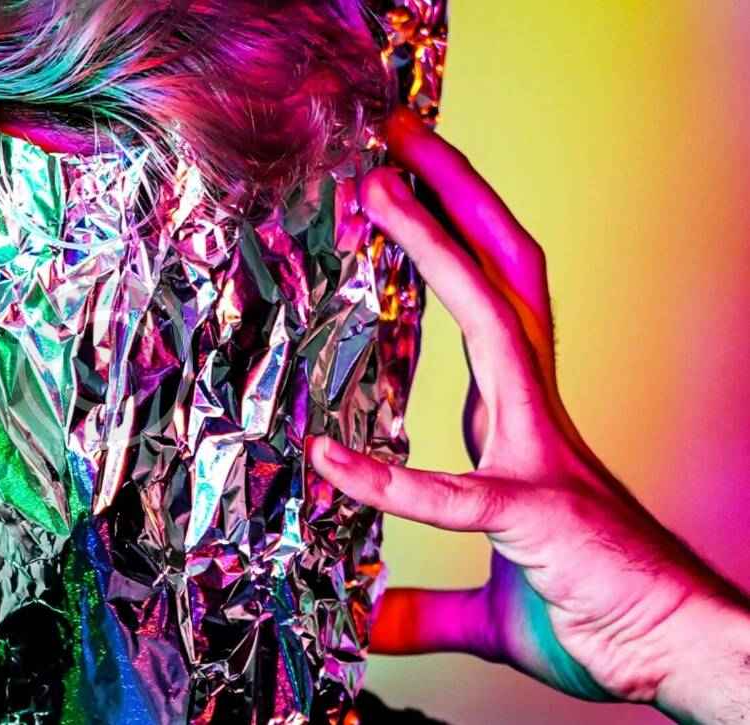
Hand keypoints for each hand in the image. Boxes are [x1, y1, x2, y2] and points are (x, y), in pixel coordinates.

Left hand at [309, 109, 749, 722]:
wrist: (676, 659)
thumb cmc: (595, 614)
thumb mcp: (487, 609)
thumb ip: (424, 608)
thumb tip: (365, 624)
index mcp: (521, 422)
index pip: (487, 306)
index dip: (446, 243)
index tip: (400, 192)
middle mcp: (534, 416)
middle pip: (501, 275)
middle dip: (453, 198)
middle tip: (398, 137)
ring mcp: (543, 454)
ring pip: (497, 321)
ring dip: (438, 249)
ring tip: (382, 186)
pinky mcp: (541, 515)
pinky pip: (460, 492)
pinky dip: (391, 477)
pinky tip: (329, 460)